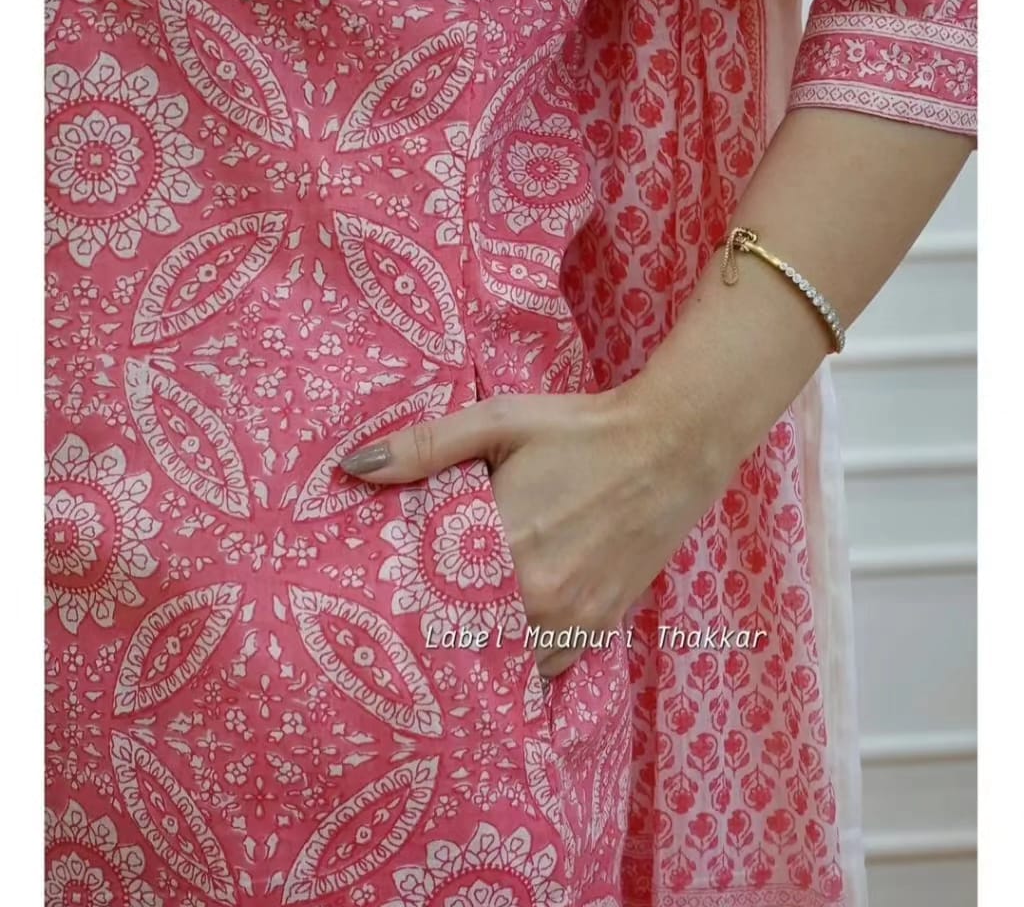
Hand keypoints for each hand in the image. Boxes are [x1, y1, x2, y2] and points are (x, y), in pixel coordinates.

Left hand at [337, 382, 728, 677]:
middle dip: (432, 634)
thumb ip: (425, 447)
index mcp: (504, 546)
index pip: (428, 598)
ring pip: (504, 662)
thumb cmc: (580, 431)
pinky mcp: (599, 626)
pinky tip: (502, 645)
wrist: (670, 447)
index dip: (399, 604)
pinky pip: (548, 667)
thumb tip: (353, 467)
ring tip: (448, 641)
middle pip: (461, 639)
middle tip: (402, 628)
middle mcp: (537, 596)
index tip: (374, 606)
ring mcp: (572, 618)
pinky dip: (522, 662)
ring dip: (477, 653)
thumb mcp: (499, 422)